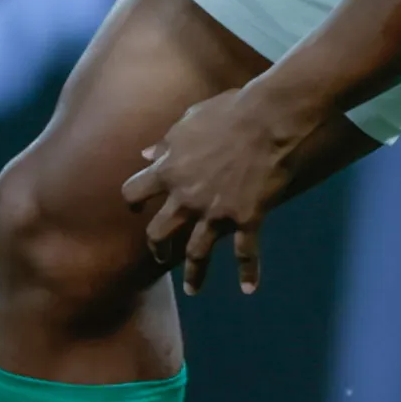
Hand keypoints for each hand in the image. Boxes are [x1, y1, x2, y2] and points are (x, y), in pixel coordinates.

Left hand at [119, 82, 319, 295]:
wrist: (267, 119)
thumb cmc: (228, 112)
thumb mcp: (187, 122)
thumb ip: (165, 144)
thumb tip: (145, 154)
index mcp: (168, 170)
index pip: (134, 192)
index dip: (132, 202)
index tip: (136, 210)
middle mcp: (186, 197)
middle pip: (159, 232)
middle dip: (158, 248)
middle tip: (161, 258)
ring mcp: (215, 212)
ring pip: (197, 252)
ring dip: (194, 274)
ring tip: (194, 289)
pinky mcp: (246, 218)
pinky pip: (245, 253)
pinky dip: (249, 272)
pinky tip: (249, 288)